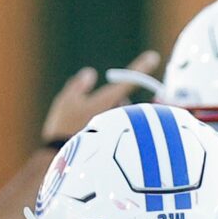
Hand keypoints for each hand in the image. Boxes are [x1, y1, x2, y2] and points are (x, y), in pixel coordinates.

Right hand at [40, 50, 162, 145]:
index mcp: (108, 99)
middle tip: (89, 116)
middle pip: (122, 102)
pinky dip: (111, 134)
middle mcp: (119, 113)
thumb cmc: (64, 130)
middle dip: (110, 105)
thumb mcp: (65, 102)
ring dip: (111, 119)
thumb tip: (89, 73)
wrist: (65, 161)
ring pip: (120, 117)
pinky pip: (120, 133)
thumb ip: (78, 86)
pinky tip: (96, 144)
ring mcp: (122, 129)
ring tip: (89, 133)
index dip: (141, 67)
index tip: (153, 57)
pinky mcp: (120, 143)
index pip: (128, 80)